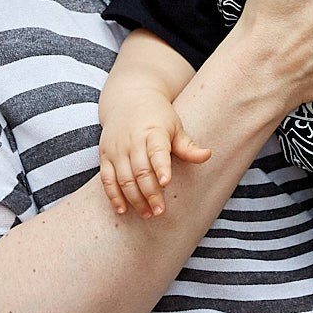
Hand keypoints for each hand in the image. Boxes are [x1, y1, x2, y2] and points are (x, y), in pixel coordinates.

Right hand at [98, 95, 209, 217]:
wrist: (128, 99)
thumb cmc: (158, 116)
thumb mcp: (175, 126)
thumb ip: (187, 146)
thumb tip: (208, 155)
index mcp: (153, 131)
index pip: (157, 151)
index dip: (161, 167)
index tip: (166, 182)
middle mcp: (132, 140)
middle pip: (140, 170)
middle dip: (150, 193)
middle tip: (160, 211)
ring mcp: (116, 149)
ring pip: (124, 178)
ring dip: (135, 199)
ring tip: (147, 214)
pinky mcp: (105, 156)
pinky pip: (107, 179)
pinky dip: (113, 196)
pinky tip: (123, 210)